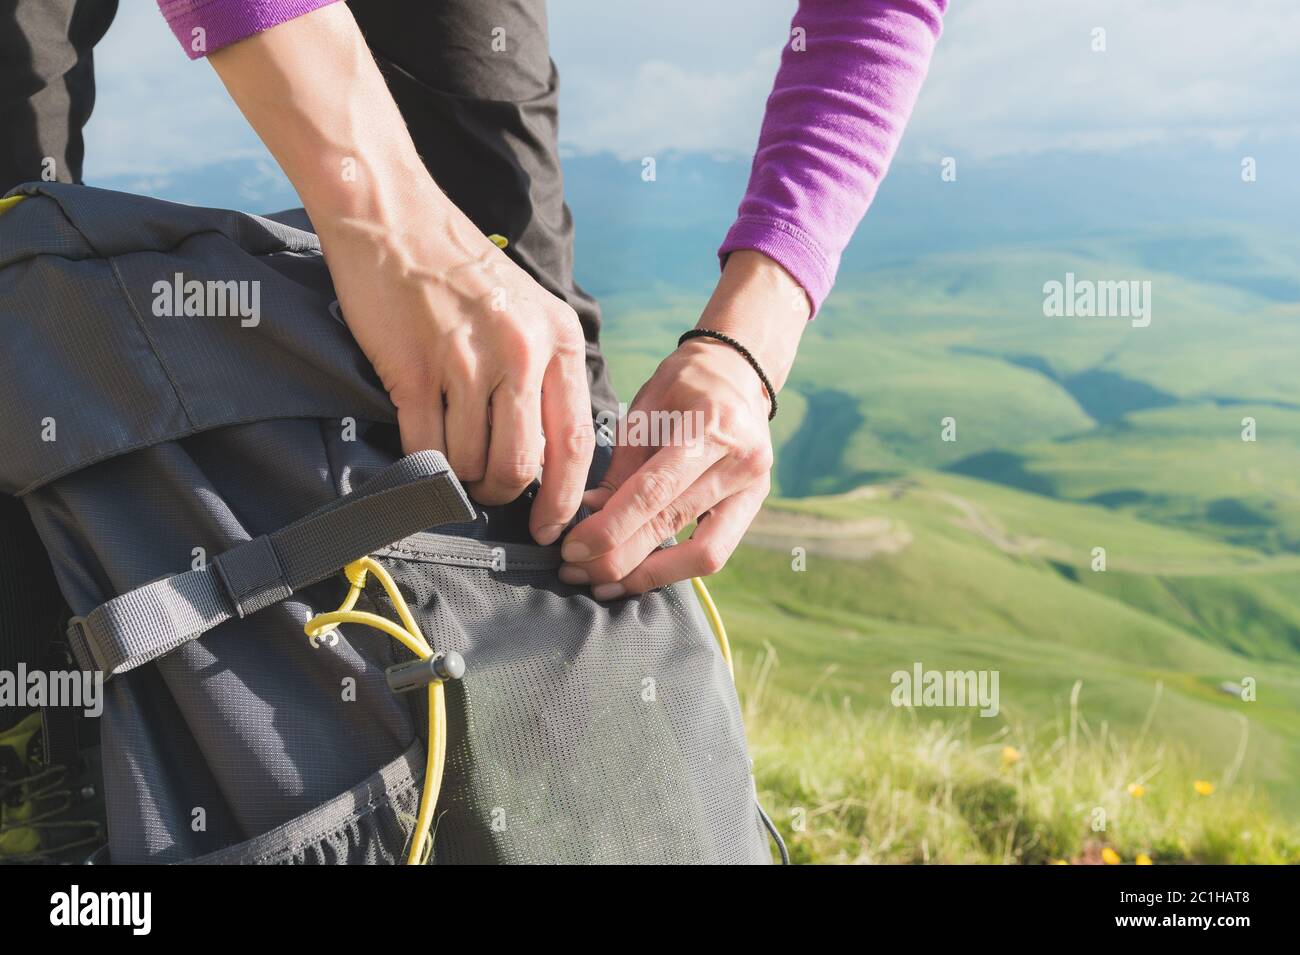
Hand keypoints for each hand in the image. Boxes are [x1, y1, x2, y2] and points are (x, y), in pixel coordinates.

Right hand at [209, 5, 592, 543]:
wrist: (394, 216)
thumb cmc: (462, 269)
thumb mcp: (530, 310)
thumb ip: (547, 374)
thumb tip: (552, 454)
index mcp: (557, 342)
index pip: (575, 443)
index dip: (564, 497)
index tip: (550, 526)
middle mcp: (519, 353)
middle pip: (523, 465)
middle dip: (505, 494)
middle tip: (489, 492)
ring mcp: (465, 362)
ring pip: (472, 462)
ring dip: (461, 474)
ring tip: (452, 455)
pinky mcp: (412, 370)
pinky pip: (426, 446)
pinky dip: (425, 461)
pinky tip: (422, 446)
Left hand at [559, 250, 808, 596]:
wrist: (738, 371)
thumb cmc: (683, 383)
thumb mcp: (644, 411)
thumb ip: (619, 468)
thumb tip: (588, 518)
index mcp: (710, 426)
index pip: (652, 492)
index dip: (608, 528)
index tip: (571, 550)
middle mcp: (741, 462)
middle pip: (672, 526)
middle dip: (618, 558)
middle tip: (575, 570)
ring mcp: (754, 488)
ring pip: (702, 555)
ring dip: (647, 576)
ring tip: (603, 583)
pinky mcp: (754, 507)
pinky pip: (714, 553)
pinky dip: (672, 568)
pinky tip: (636, 574)